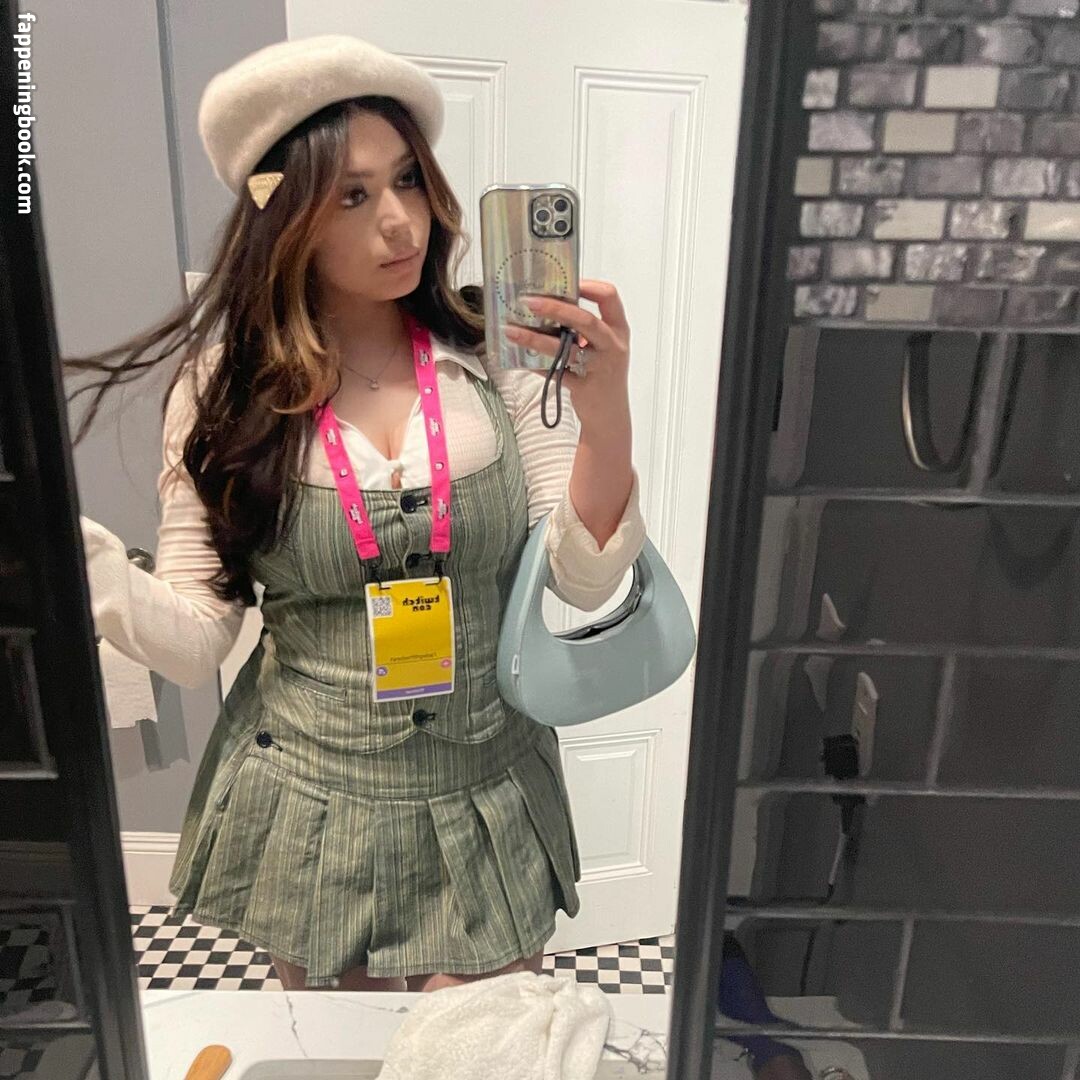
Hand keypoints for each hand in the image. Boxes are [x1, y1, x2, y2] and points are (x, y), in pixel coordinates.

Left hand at [502, 279, 629, 427]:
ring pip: (565, 349)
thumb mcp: (603, 347)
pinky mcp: (584, 387)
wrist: (610, 416)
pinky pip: (555, 372)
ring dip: (535, 338)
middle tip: (528, 301)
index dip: (589, 285)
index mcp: (619, 330)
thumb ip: (584, 328)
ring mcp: (600, 368)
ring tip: (512, 330)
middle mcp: (613, 347)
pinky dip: (535, 364)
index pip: (610, 297)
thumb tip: (548, 305)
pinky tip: (520, 358)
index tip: (566, 281)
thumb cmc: (602, 375)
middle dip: (555, 308)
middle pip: (586, 321)